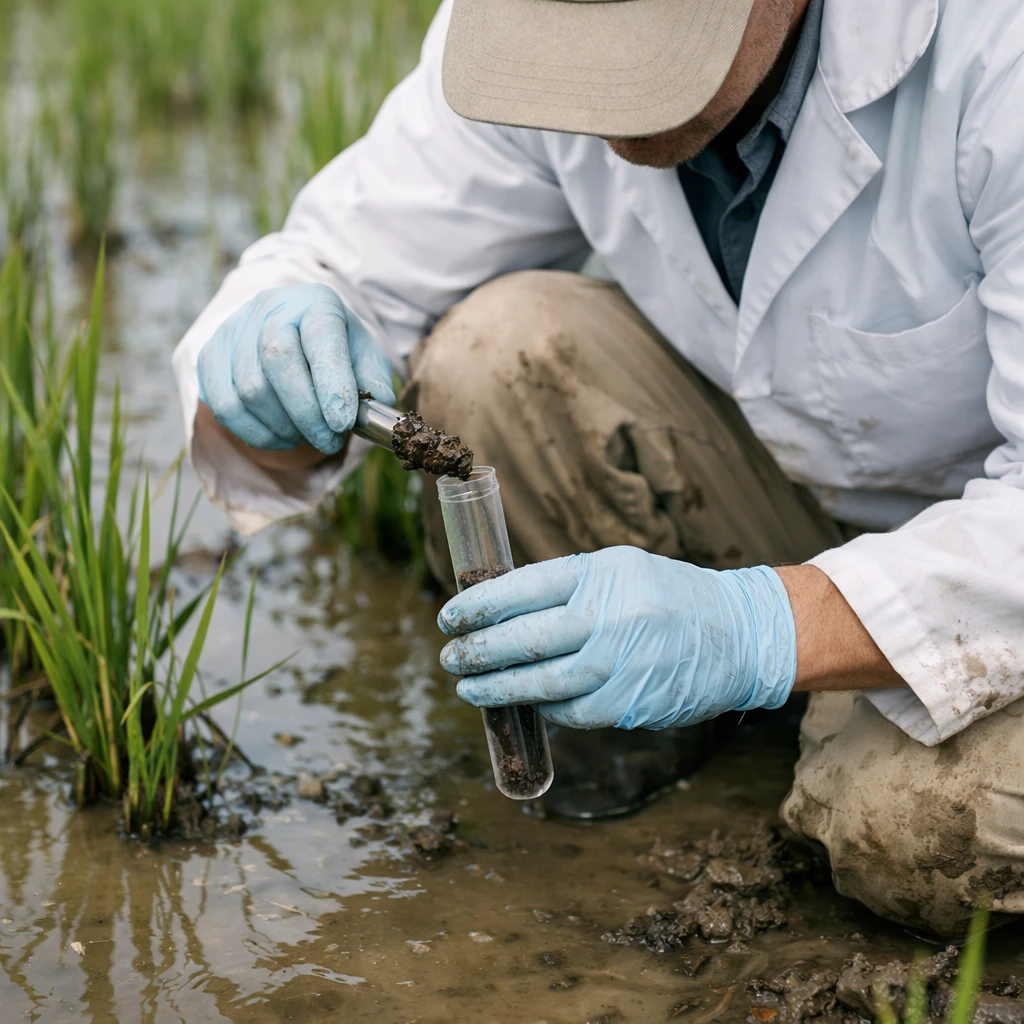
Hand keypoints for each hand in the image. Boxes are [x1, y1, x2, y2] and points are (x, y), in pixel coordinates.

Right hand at [197, 284, 394, 452]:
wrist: (293, 333)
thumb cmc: (335, 352)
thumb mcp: (364, 359)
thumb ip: (374, 381)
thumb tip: (378, 405)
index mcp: (316, 302)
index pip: (321, 335)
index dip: (331, 382)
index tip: (342, 423)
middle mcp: (270, 307)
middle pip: (277, 360)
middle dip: (306, 413)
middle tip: (329, 441)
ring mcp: (233, 330)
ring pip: (249, 389)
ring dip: (284, 427)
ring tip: (309, 437)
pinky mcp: (210, 356)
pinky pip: (225, 406)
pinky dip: (257, 433)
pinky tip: (282, 436)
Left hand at [438, 546, 796, 729]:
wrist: (740, 634)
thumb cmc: (666, 597)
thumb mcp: (619, 571)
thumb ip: (565, 589)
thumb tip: (497, 613)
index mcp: (603, 572)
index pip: (524, 587)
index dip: (478, 605)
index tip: (449, 618)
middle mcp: (612, 615)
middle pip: (526, 639)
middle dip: (477, 652)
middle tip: (448, 658)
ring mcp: (624, 662)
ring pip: (543, 684)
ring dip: (498, 689)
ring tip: (469, 688)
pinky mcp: (633, 702)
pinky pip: (573, 711)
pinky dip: (543, 708)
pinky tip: (524, 702)